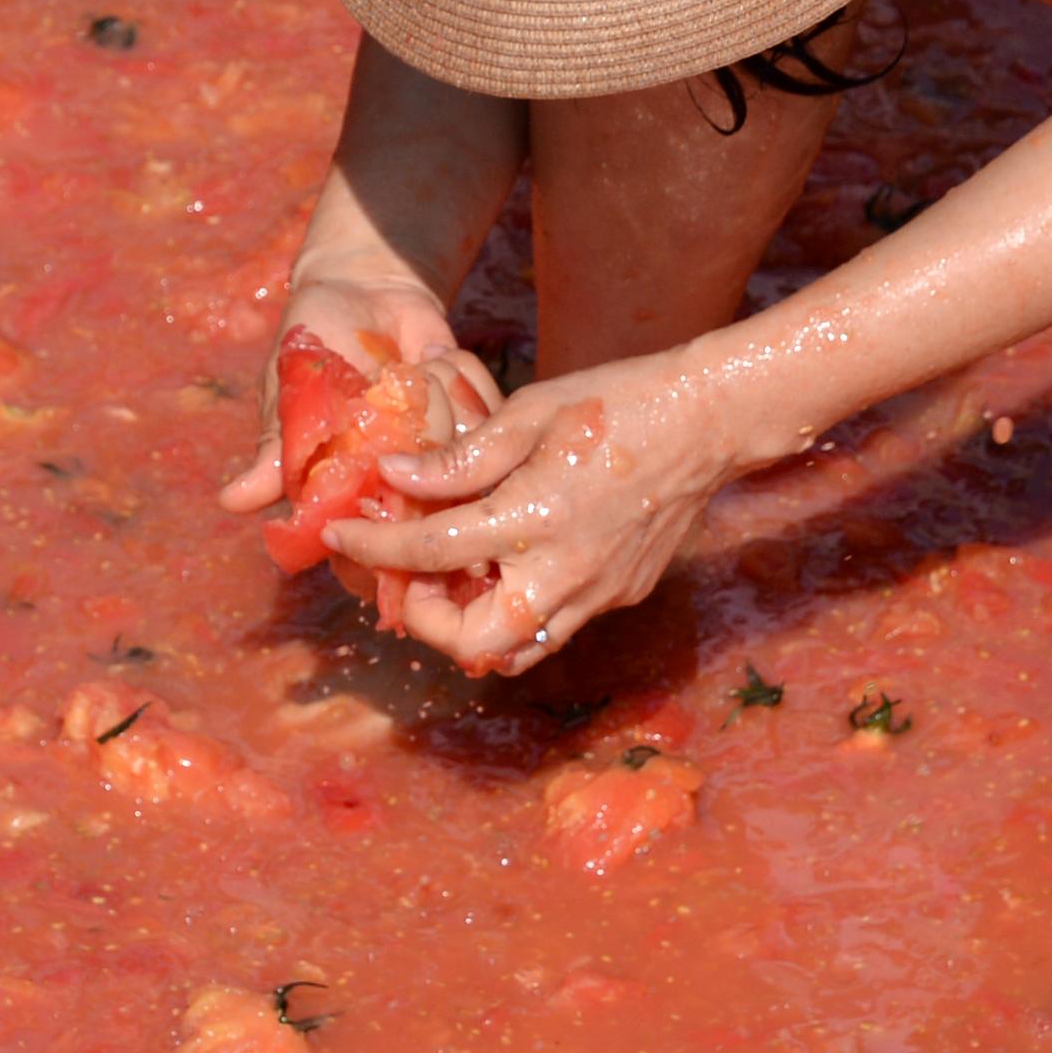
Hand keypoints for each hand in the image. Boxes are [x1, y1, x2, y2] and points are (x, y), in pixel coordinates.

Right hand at [217, 263, 495, 513]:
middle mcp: (401, 489)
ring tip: (403, 366)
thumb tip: (231, 503)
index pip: (368, 555)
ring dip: (435, 398)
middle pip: (428, 511)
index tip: (373, 473)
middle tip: (383, 390)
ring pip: (462, 457)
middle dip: (412, 441)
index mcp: (348, 497)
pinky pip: (489, 414)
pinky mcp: (477, 418)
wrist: (363, 289)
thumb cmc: (314, 345)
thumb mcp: (290, 395)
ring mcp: (443, 456)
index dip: (378, 533)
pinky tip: (434, 354)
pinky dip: (460, 375)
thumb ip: (276, 453)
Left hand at [325, 352, 760, 675]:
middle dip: (427, 619)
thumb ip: (459, 459)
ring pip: (516, 650)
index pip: (431, 552)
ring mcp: (598, 593)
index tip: (343, 533)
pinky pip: (555, 625)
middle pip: (472, 642)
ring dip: (473, 627)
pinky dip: (518, 610)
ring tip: (457, 579)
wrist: (708, 421)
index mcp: (531, 517)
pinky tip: (511, 564)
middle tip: (412, 576)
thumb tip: (395, 477)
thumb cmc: (616, 402)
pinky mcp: (621, 595)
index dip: (376, 545)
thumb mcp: (528, 414)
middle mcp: (563, 572)